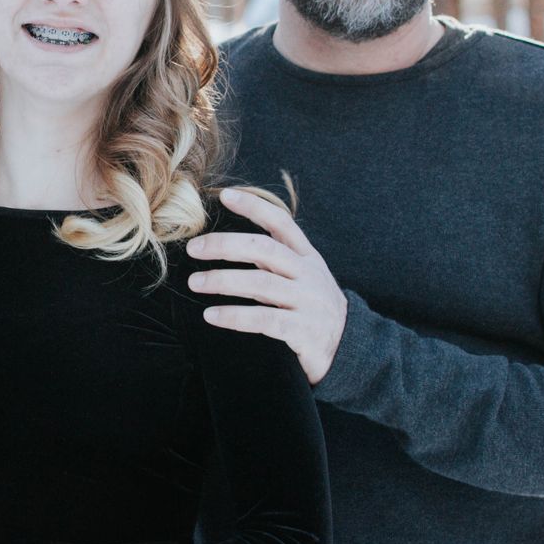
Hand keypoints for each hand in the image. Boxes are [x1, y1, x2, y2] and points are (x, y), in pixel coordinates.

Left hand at [186, 186, 346, 384]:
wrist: (349, 348)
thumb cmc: (312, 309)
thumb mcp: (300, 277)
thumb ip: (271, 261)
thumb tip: (225, 245)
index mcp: (306, 256)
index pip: (281, 223)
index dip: (255, 206)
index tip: (225, 195)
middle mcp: (309, 274)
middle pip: (265, 249)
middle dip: (226, 245)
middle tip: (194, 248)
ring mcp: (308, 302)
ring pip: (261, 283)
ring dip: (223, 281)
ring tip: (195, 282)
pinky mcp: (304, 331)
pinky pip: (264, 320)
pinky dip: (234, 316)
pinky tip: (211, 315)